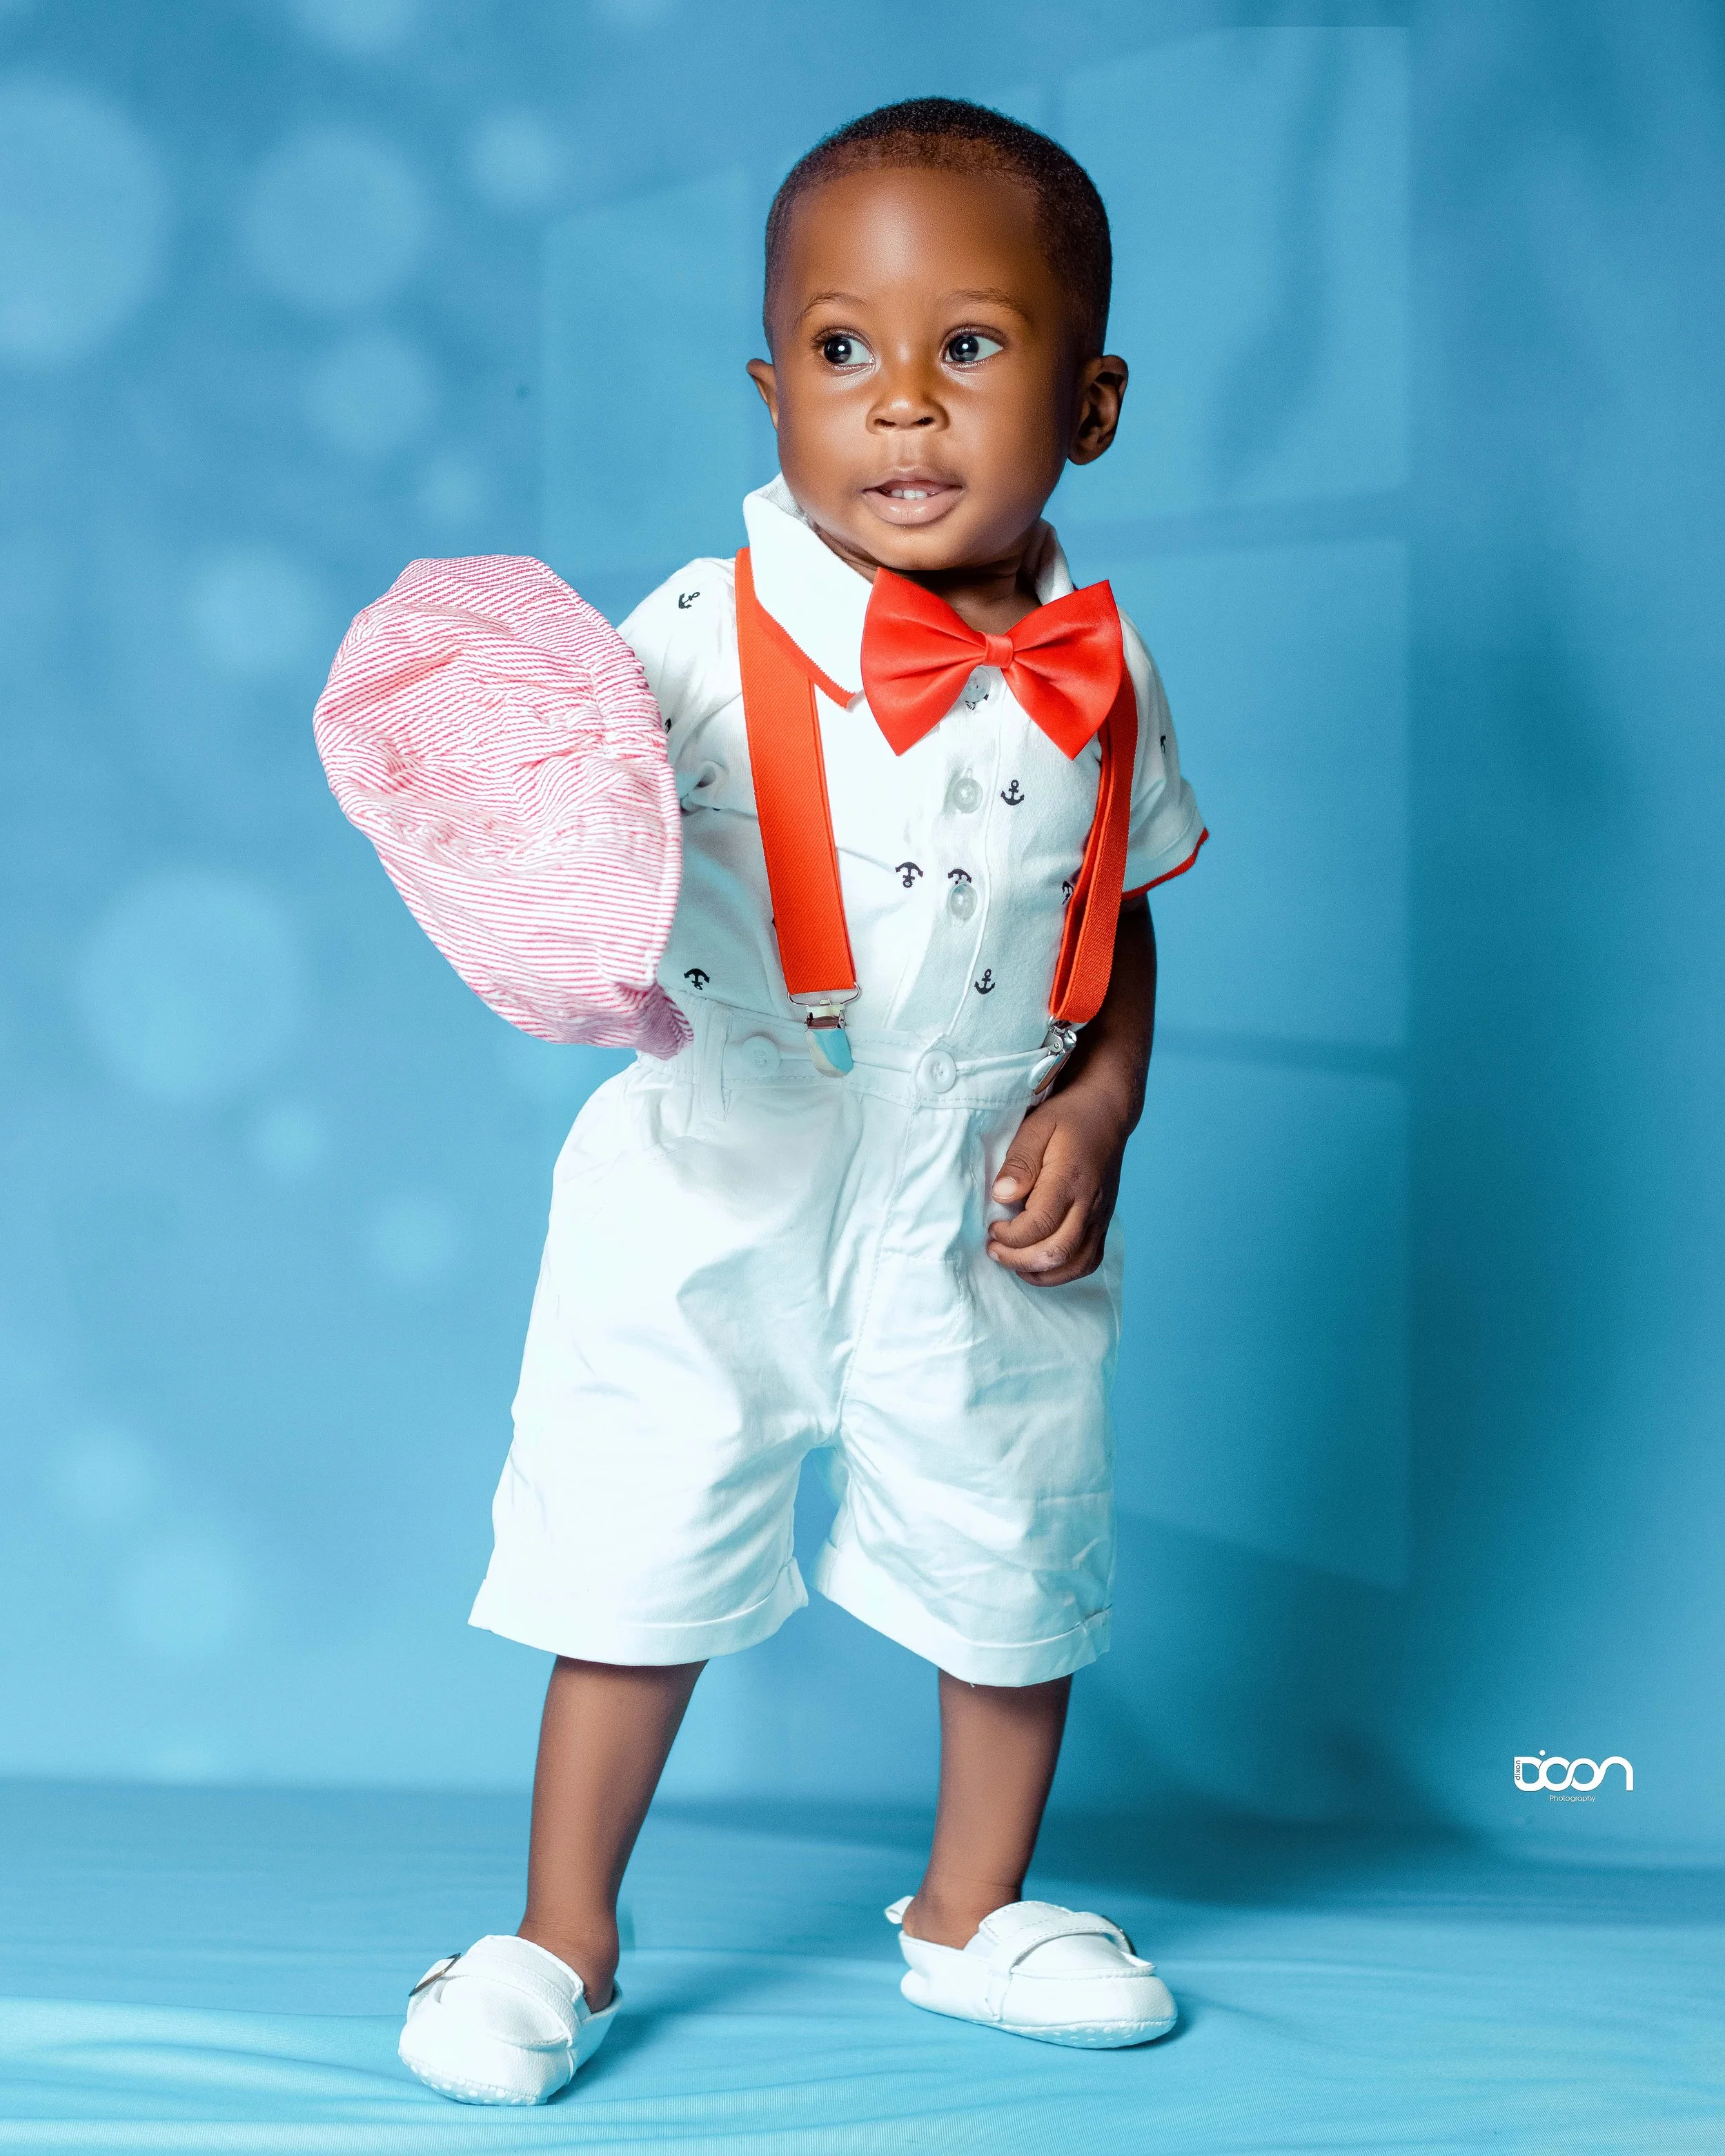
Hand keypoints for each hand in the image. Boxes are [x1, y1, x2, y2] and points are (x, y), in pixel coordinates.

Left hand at [985, 1076, 1132, 1286]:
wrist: (1107, 1113)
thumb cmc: (1067, 1118)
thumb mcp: (1036, 1127)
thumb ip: (1019, 1162)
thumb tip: (1002, 1196)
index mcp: (1069, 1179)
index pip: (1039, 1224)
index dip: (1010, 1236)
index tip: (992, 1228)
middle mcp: (1089, 1203)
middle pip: (1057, 1252)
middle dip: (1018, 1260)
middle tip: (994, 1250)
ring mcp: (1100, 1216)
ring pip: (1075, 1265)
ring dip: (1040, 1272)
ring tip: (1013, 1261)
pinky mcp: (1103, 1222)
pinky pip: (1088, 1261)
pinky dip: (1062, 1272)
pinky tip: (1039, 1265)